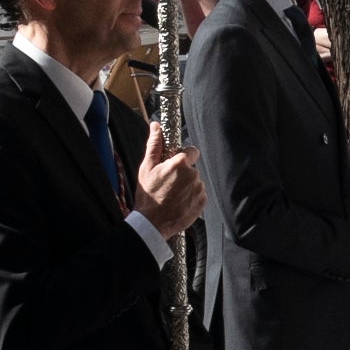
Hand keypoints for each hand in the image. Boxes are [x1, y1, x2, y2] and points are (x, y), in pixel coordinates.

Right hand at [133, 124, 205, 238]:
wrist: (152, 223)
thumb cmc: (147, 195)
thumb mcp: (146, 168)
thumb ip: (154, 144)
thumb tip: (156, 125)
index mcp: (180, 164)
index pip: (192, 151)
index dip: (183, 157)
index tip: (174, 165)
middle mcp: (193, 175)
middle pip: (192, 168)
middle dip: (182, 174)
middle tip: (168, 184)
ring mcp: (199, 189)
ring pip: (195, 182)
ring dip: (187, 186)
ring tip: (172, 196)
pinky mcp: (202, 202)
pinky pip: (199, 194)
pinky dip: (191, 197)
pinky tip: (178, 203)